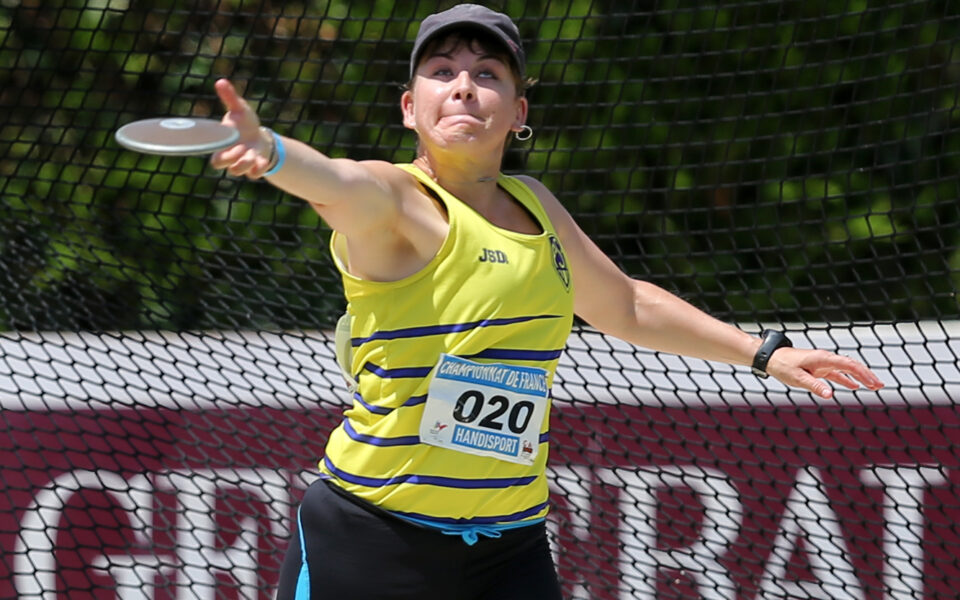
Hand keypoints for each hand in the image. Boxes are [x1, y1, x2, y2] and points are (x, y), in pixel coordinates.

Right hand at [209, 78, 274, 177]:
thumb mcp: (239, 109)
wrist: (259, 136)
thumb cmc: (244, 123)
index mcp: (221, 144)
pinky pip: (254, 175)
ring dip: (245, 164)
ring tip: (252, 153)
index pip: (212, 155)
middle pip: (220, 165)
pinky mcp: (255, 167)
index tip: (229, 140)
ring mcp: (242, 162)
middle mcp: (229, 156)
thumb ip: (229, 97)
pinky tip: (262, 161)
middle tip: (241, 148)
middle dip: (230, 158)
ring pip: (237, 171)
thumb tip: (220, 81)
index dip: (219, 152)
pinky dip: (258, 169)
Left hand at [765, 347, 884, 398]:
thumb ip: (814, 386)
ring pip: (846, 369)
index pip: (848, 365)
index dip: (863, 374)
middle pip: (851, 366)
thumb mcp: (797, 378)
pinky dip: (846, 379)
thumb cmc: (782, 366)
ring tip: (874, 386)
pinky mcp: (818, 368)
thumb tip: (830, 395)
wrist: (771, 357)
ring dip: (860, 377)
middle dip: (867, 375)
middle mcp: (825, 359)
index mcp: (822, 359)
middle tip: (880, 386)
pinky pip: (836, 373)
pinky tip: (854, 386)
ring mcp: (822, 363)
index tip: (874, 383)